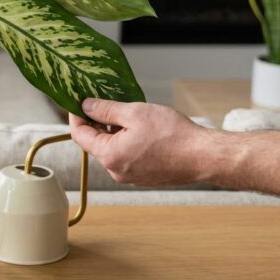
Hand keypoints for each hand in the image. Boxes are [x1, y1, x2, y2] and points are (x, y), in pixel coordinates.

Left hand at [69, 98, 206, 185]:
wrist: (203, 156)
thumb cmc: (173, 135)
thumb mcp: (134, 113)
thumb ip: (105, 110)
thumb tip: (86, 106)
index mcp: (110, 156)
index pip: (79, 135)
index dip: (76, 116)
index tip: (79, 103)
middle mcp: (116, 171)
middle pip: (95, 143)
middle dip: (97, 123)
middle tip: (105, 103)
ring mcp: (130, 176)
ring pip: (112, 150)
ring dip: (114, 133)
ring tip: (129, 115)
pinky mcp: (143, 176)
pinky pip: (126, 157)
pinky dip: (127, 142)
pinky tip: (141, 130)